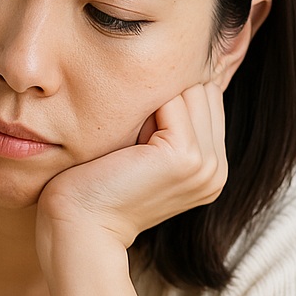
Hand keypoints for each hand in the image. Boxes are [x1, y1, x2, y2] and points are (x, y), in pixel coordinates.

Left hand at [37, 82, 226, 252]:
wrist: (79, 226)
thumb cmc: (96, 187)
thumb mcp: (141, 151)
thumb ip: (167, 121)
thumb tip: (174, 69)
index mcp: (211, 168)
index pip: (205, 98)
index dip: (166, 98)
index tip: (132, 131)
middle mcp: (216, 169)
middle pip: (201, 88)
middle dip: (162, 96)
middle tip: (127, 139)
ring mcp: (206, 164)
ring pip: (189, 88)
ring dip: (150, 100)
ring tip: (126, 143)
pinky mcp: (186, 156)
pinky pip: (171, 99)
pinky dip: (141, 108)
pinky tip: (123, 143)